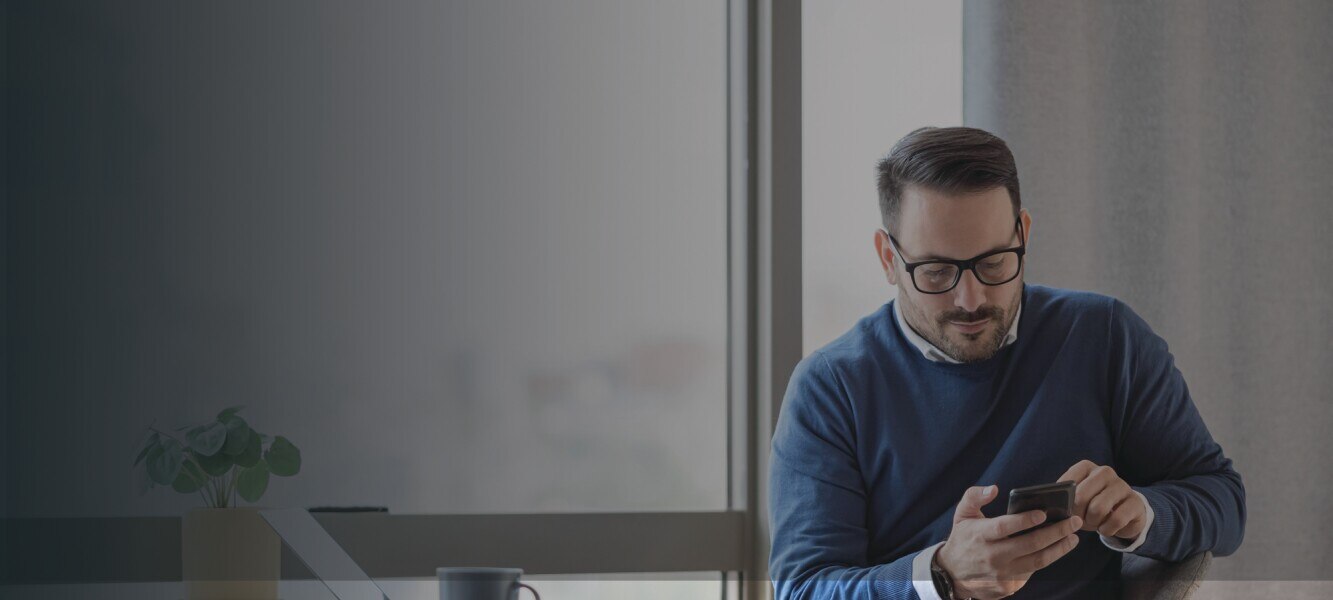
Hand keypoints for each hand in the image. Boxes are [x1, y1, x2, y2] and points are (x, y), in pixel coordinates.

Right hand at [935, 485, 1082, 599]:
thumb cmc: (963, 538)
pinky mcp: (1008, 586)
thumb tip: (995, 489)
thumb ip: (975, 496)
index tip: (1044, 513)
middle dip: (1056, 532)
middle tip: (1073, 521)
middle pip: (1030, 545)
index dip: (1024, 520)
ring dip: (1059, 549)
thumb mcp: (962, 514)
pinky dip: (1046, 559)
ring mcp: (1001, 574)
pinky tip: (1057, 549)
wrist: (952, 574)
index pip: (1005, 527)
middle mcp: (992, 556)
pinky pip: (1032, 572)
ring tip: (1073, 537)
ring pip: (1038, 562)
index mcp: (980, 535)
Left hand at [1057, 460, 1147, 540]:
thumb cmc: (1093, 506)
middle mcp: (1105, 472)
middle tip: (1080, 520)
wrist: (1124, 514)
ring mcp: (1122, 485)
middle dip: (1078, 514)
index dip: (1064, 502)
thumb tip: (1047, 505)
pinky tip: (1106, 528)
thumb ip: (1063, 498)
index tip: (1067, 510)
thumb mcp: (1076, 500)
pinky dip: (1107, 529)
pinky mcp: (1135, 502)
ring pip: (1098, 509)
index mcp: (1086, 467)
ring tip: (1094, 523)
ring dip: (1093, 522)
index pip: (1067, 482)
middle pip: (1081, 496)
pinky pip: (1116, 520)